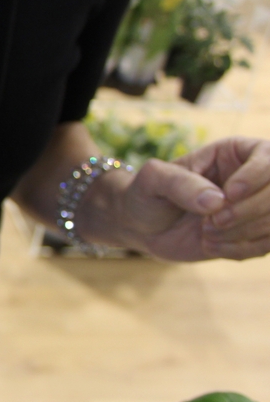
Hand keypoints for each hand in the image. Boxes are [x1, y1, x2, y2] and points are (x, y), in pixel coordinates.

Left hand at [110, 137, 269, 260]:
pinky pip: (266, 245)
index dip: (255, 177)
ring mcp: (257, 208)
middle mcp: (255, 179)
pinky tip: (210, 245)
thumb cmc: (148, 194)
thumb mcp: (152, 180)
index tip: (229, 195)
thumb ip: (179, 183)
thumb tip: (217, 200)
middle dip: (248, 210)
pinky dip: (240, 249)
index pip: (269, 158)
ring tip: (206, 233)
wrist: (144, 226)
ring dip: (243, 232)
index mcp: (236, 153)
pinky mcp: (255, 235)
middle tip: (212, 221)